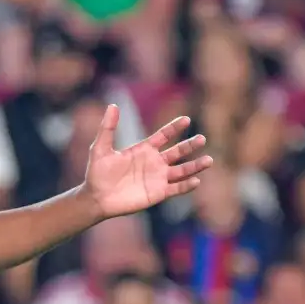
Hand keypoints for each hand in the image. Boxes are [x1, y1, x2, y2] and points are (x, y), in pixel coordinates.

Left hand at [82, 110, 211, 218]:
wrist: (96, 198)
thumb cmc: (97, 173)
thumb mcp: (101, 148)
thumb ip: (108, 128)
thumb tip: (112, 105)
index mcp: (144, 149)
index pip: (164, 136)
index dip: (174, 128)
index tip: (186, 119)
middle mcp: (154, 162)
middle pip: (178, 152)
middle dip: (190, 145)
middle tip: (202, 138)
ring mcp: (158, 178)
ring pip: (182, 170)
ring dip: (195, 166)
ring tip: (209, 160)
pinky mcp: (158, 193)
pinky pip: (176, 188)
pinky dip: (186, 185)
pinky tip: (196, 180)